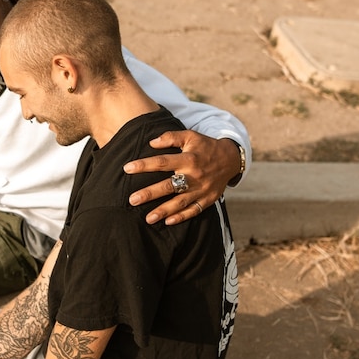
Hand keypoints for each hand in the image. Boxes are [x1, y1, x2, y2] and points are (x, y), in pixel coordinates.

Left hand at [123, 130, 238, 224]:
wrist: (231, 159)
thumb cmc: (205, 146)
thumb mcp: (190, 136)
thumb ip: (170, 137)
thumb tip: (151, 142)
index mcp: (188, 158)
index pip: (162, 162)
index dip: (144, 165)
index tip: (127, 168)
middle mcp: (194, 175)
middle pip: (169, 186)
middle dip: (150, 193)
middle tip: (132, 200)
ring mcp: (202, 189)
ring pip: (180, 202)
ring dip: (164, 211)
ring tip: (147, 218)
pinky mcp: (208, 199)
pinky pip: (194, 210)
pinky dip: (182, 217)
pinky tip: (168, 221)